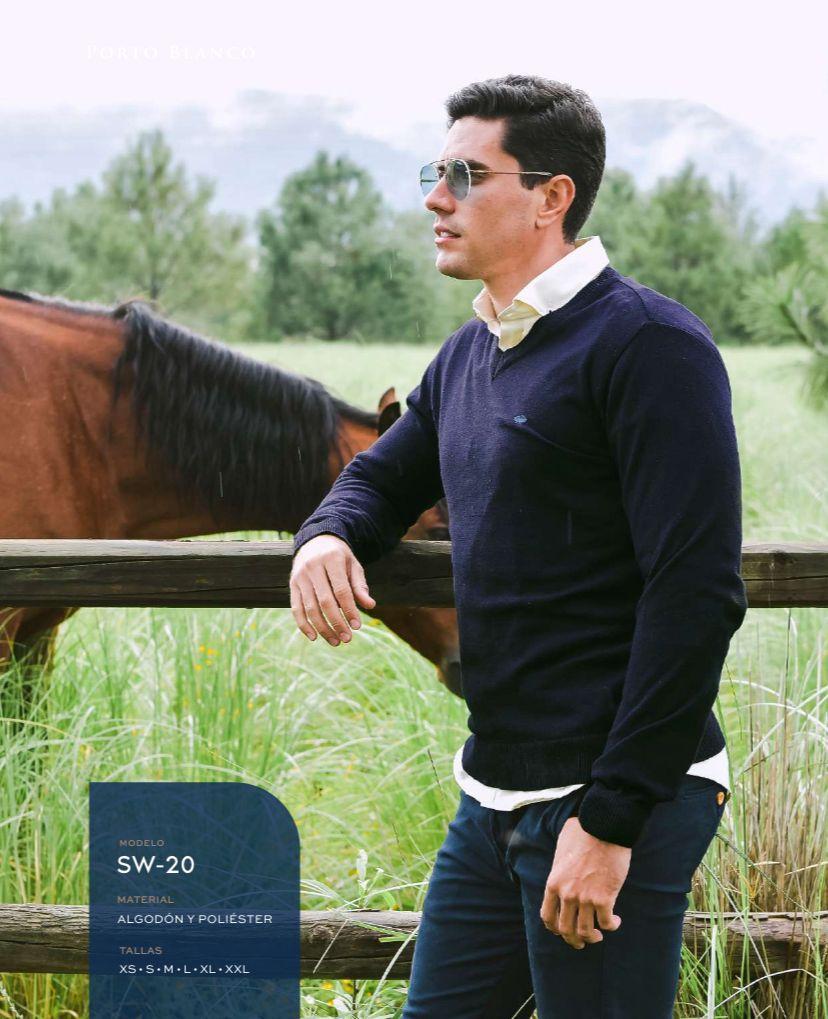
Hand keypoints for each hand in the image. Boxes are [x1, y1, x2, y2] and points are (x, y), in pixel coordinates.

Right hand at [290, 534, 375, 645]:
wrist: (315, 541)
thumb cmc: (339, 557)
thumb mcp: (353, 565)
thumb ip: (360, 586)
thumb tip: (370, 606)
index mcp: (332, 559)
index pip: (341, 590)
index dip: (349, 610)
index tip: (357, 626)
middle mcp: (313, 567)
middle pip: (325, 601)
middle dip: (337, 623)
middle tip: (347, 639)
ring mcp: (300, 576)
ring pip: (310, 608)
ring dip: (322, 628)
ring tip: (335, 641)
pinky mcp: (292, 585)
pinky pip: (296, 608)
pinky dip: (303, 625)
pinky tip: (313, 637)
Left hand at [540, 815, 628, 948]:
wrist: (603, 826)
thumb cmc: (583, 832)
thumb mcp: (561, 849)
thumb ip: (560, 867)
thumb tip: (563, 871)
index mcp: (553, 882)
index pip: (547, 916)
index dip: (554, 928)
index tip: (562, 930)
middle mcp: (566, 894)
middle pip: (565, 930)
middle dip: (573, 940)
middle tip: (581, 942)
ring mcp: (585, 898)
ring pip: (586, 932)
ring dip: (593, 938)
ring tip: (599, 934)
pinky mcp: (604, 898)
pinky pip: (606, 923)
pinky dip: (611, 926)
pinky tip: (615, 921)